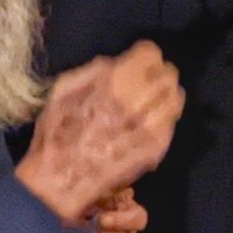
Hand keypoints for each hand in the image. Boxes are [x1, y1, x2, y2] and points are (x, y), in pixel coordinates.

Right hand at [16, 42, 183, 223]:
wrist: (62, 178)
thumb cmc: (57, 132)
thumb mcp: (64, 90)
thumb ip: (93, 71)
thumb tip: (116, 63)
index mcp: (113, 81)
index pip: (150, 55)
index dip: (146, 56)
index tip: (142, 61)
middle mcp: (137, 100)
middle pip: (167, 74)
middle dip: (160, 73)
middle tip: (151, 79)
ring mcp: (150, 124)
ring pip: (175, 97)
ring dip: (166, 94)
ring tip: (155, 98)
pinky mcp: (156, 145)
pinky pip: (172, 121)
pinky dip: (166, 116)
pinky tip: (153, 119)